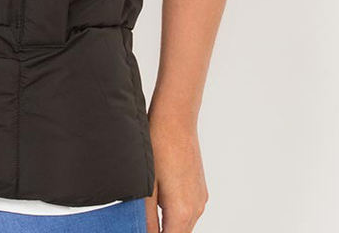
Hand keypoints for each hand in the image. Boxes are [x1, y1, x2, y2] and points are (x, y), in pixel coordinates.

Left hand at [144, 111, 207, 232]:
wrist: (176, 118)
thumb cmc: (159, 145)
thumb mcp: (146, 186)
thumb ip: (146, 218)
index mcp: (183, 211)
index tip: (138, 229)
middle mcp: (196, 208)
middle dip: (161, 231)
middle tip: (140, 222)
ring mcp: (200, 198)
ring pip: (183, 224)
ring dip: (167, 223)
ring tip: (146, 208)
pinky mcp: (199, 188)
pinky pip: (187, 210)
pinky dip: (174, 212)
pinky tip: (158, 196)